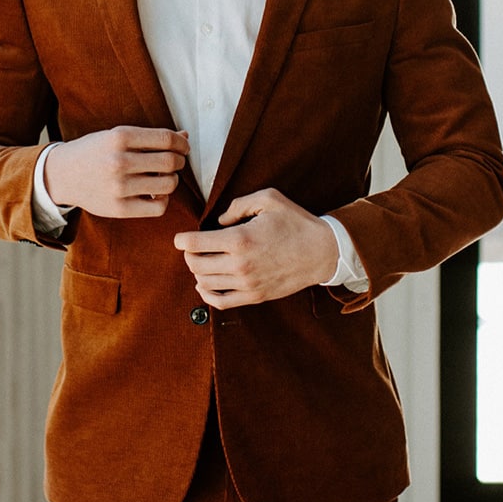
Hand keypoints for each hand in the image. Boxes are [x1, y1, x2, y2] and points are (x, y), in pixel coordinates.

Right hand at [44, 126, 188, 218]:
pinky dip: (163, 200)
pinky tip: (155, 193)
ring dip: (172, 180)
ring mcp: (119, 186)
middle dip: (179, 161)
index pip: (167, 139)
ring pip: (168, 185)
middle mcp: (119, 161)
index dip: (182, 143)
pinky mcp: (119, 208)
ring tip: (162, 177)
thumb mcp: (117, 136)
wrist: (62, 175)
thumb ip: (150, 137)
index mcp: (119, 137)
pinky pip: (158, 207)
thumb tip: (185, 136)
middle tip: (175, 162)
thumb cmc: (95, 152)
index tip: (183, 147)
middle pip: (170, 162)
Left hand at [173, 188, 338, 308]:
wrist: (323, 251)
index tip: (180, 238)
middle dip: (189, 255)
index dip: (181, 240)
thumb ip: (237, 205)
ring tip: (202, 262)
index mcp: (239, 239)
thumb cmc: (296, 222)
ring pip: (205, 283)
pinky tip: (205, 285)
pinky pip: (221, 302)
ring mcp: (247, 284)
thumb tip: (218, 221)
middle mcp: (239, 265)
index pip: (194, 244)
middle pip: (195, 265)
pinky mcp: (255, 296)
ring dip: (198, 272)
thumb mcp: (268, 199)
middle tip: (193, 248)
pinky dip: (207, 294)